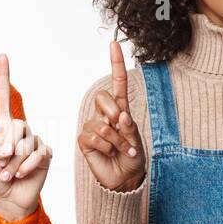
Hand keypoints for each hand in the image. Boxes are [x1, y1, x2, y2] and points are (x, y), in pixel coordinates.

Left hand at [0, 53, 51, 221]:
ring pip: (26, 144)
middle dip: (6, 147)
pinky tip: (20, 175)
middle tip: (0, 163)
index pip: (4, 98)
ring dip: (13, 163)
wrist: (8, 198)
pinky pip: (38, 154)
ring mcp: (35, 141)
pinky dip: (25, 167)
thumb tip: (4, 147)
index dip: (3, 77)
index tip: (2, 56)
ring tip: (8, 174)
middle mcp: (21, 130)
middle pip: (17, 126)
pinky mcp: (45, 154)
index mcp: (4, 127)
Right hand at [77, 40, 145, 191]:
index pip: (117, 83)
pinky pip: (93, 137)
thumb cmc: (132, 158)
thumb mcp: (137, 142)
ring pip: (101, 124)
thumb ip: (130, 129)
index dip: (116, 64)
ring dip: (116, 140)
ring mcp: (94, 127)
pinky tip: (108, 154)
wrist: (123, 179)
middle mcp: (106, 115)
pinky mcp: (85, 140)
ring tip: (121, 150)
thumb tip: (121, 115)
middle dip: (113, 111)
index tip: (114, 44)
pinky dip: (105, 147)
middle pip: (103, 97)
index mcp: (121, 110)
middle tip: (120, 127)